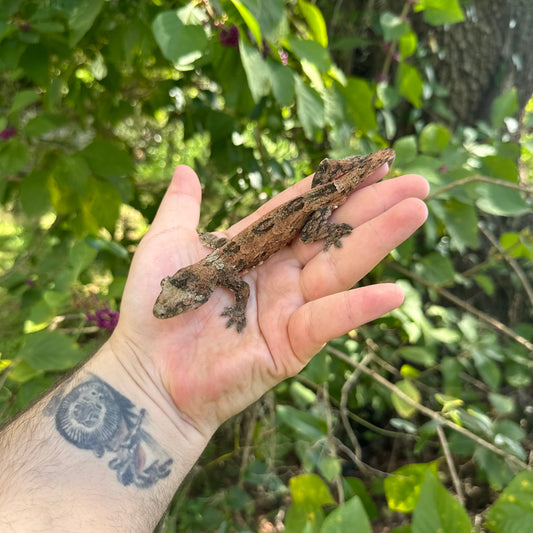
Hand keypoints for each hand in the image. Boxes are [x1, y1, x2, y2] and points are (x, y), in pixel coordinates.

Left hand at [111, 162, 428, 435]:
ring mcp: (289, 307)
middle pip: (331, 233)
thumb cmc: (154, 311)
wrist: (147, 372)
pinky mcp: (291, 343)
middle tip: (416, 182)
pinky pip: (328, 320)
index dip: (334, 185)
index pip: (301, 208)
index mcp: (254, 246)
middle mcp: (278, 272)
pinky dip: (358, 309)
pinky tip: (394, 292)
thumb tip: (185, 169)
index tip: (370, 162)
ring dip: (377, 241)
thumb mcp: (165, 245)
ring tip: (415, 210)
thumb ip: (181, 207)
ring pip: (338, 267)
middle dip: (372, 206)